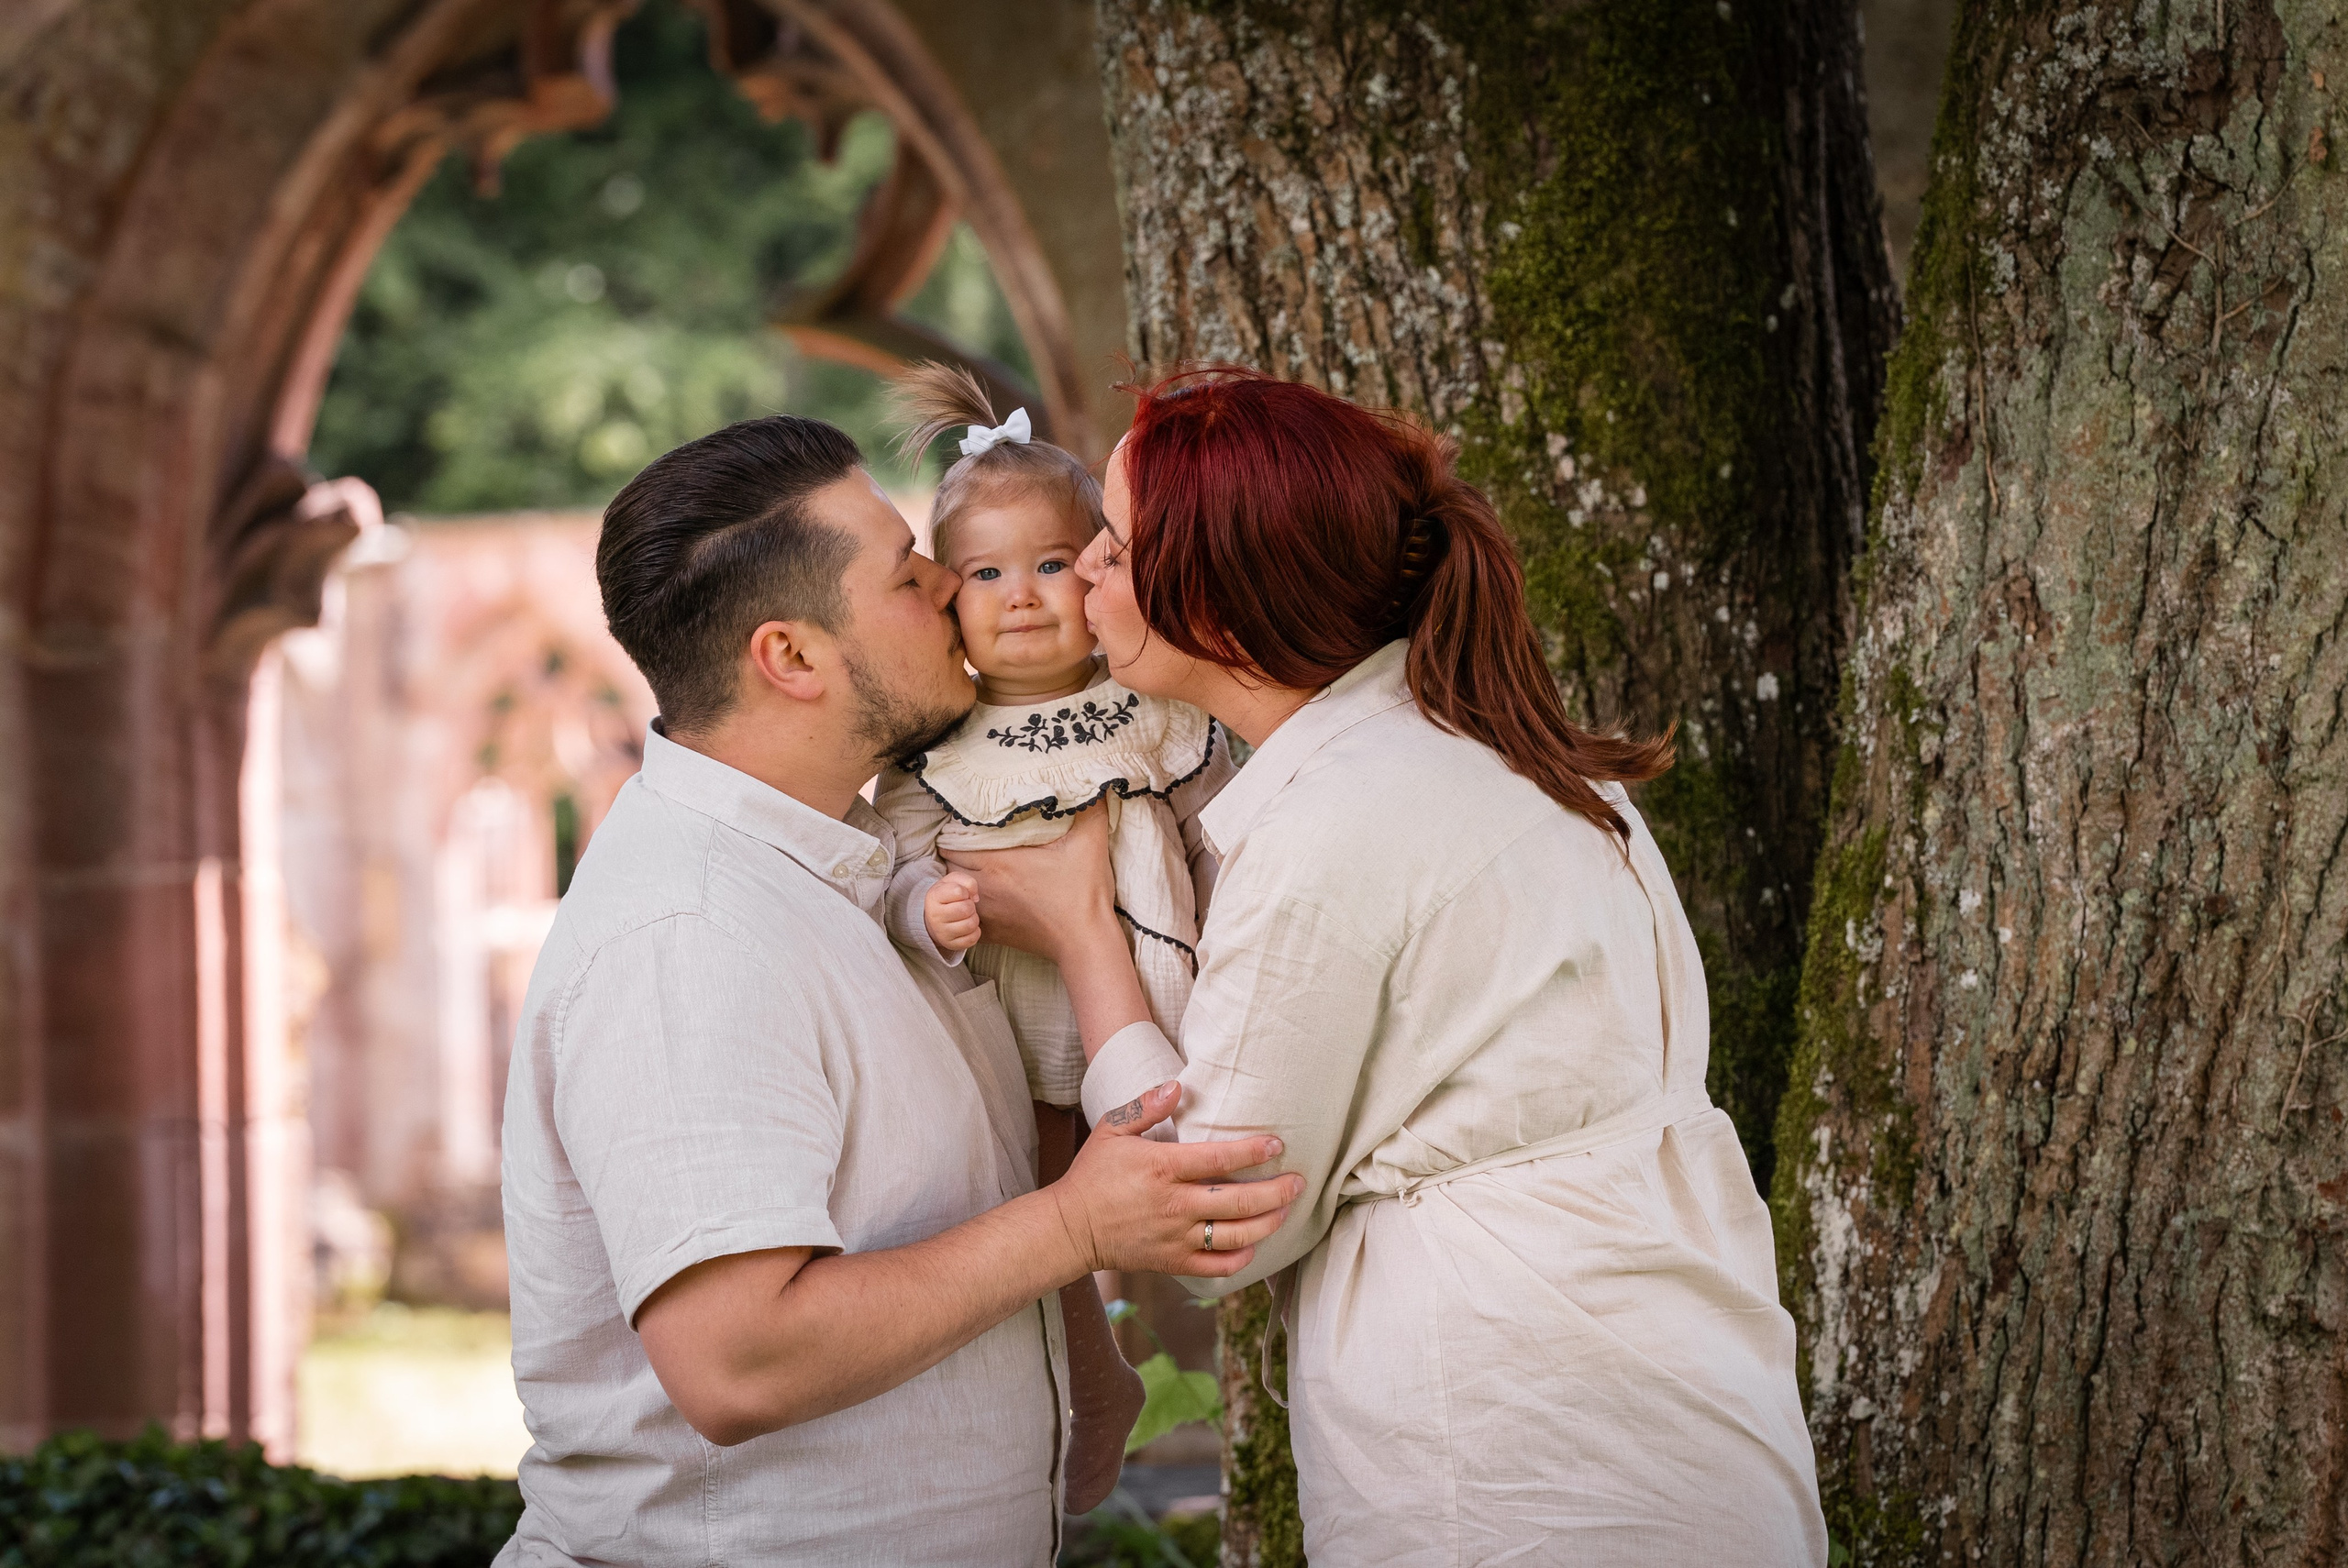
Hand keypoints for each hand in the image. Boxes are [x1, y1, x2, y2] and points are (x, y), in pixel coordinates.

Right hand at [923, 871, 981, 953]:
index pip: (959, 891)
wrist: (935, 917)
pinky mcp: (951, 944)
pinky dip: (975, 932)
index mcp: (934, 896)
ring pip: (970, 924)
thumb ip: (967, 881)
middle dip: (970, 906)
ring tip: (966, 916)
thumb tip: (975, 898)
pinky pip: (972, 939)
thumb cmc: (948, 896)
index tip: (960, 894)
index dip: (965, 891)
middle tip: (965, 906)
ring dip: (973, 918)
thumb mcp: (954, 881)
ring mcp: (942, 932)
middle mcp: (935, 916)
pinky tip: (967, 927)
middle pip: (966, 909)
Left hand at [944, 804, 1115, 965]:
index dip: (954, 834)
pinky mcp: (993, 935)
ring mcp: (987, 915)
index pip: (953, 844)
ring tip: (969, 872)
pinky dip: (962, 911)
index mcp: (1000, 863)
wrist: (1086, 940)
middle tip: (966, 847)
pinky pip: (962, 922)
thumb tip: (1096, 783)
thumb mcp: (1090, 843)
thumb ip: (1090, 808)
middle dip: (953, 856)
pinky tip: (976, 903)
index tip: (965, 827)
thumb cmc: (1084, 892)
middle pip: (948, 867)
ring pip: (952, 895)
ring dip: (955, 883)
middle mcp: (986, 888)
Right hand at [1048, 1082, 1299, 1277]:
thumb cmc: (1092, 1174)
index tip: (1277, 1144)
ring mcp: (1175, 1237)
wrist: (1070, 1227)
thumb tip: (1178, 1085)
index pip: (1220, 1159)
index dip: (1254, 1151)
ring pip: (1235, 1235)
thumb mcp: (1111, 1129)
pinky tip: (1253, 1246)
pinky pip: (1215, 1266)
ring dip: (1267, 1223)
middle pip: (1238, 1201)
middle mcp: (1174, 1205)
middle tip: (1298, 1182)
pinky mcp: (1172, 1262)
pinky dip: (1240, 1259)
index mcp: (1162, 1169)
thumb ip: (1146, 1106)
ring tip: (1284, 1210)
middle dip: (1276, 1192)